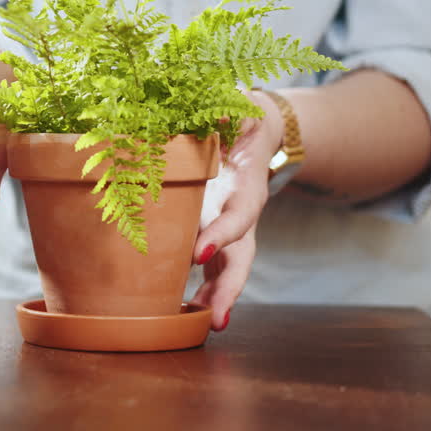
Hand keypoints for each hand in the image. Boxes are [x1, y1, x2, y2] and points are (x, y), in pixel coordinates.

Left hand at [191, 90, 281, 330]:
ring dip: (214, 300)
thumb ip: (228, 109)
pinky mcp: (216, 234)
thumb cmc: (238, 112)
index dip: (222, 234)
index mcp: (246, 184)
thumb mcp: (237, 102)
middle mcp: (241, 212)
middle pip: (241, 258)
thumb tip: (218, 116)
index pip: (239, 215)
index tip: (198, 252)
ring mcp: (230, 228)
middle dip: (228, 289)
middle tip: (213, 318)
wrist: (252, 127)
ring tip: (197, 328)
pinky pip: (211, 268)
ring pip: (228, 270)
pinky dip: (198, 290)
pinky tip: (178, 312)